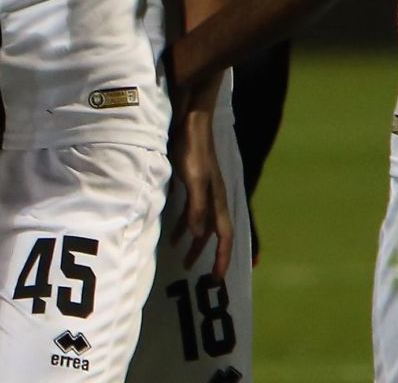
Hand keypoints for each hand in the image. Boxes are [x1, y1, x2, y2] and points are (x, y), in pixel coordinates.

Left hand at [167, 104, 234, 278]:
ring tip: (184, 260)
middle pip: (213, 234)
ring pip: (202, 224)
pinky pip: (191, 211)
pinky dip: (184, 225)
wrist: (189, 119)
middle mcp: (214, 198)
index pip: (224, 236)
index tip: (218, 279)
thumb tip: (197, 236)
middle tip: (199, 275)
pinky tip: (174, 233)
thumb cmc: (191, 147)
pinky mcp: (192, 182)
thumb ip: (196, 207)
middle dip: (207, 255)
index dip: (222, 258)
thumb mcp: (193, 178)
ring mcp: (204, 190)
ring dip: (194, 242)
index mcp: (217, 199)